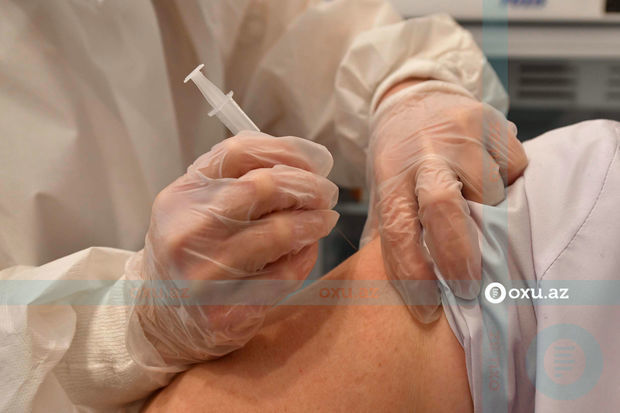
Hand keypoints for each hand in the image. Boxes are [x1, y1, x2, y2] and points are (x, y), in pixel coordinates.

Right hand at [128, 131, 338, 364]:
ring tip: (325, 220)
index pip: (238, 153)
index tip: (312, 162)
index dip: (285, 152)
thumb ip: (238, 182)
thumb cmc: (192, 254)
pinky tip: (306, 252)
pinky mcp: (224, 308)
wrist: (163, 320)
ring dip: (313, 222)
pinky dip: (303, 259)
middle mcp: (187, 230)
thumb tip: (305, 163)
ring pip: (279, 233)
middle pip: (263, 187)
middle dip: (307, 186)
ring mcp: (204, 272)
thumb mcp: (197, 208)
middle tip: (326, 193)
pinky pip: (282, 275)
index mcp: (182, 195)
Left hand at [363, 86, 527, 322]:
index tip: (427, 308)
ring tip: (474, 202)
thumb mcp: (384, 188)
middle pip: (442, 207)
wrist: (412, 97)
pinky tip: (489, 172)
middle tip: (467, 286)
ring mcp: (458, 134)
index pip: (398, 229)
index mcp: (389, 174)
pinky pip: (515, 168)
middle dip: (458, 254)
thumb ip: (394, 231)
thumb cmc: (399, 156)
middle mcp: (422, 153)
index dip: (413, 273)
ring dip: (489, 211)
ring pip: (490, 193)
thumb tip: (406, 289)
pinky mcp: (491, 121)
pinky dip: (509, 181)